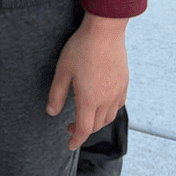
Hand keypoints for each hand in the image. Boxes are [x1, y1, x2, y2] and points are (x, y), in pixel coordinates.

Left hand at [46, 13, 128, 150]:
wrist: (105, 30)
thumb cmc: (82, 48)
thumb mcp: (62, 70)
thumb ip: (57, 94)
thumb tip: (51, 112)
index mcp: (89, 99)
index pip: (83, 129)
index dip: (76, 139)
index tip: (70, 145)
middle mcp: (106, 100)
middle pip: (96, 125)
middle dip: (83, 131)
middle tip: (71, 126)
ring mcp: (117, 92)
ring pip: (109, 117)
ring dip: (97, 123)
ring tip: (86, 117)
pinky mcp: (124, 83)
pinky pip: (118, 105)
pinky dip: (109, 111)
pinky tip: (103, 104)